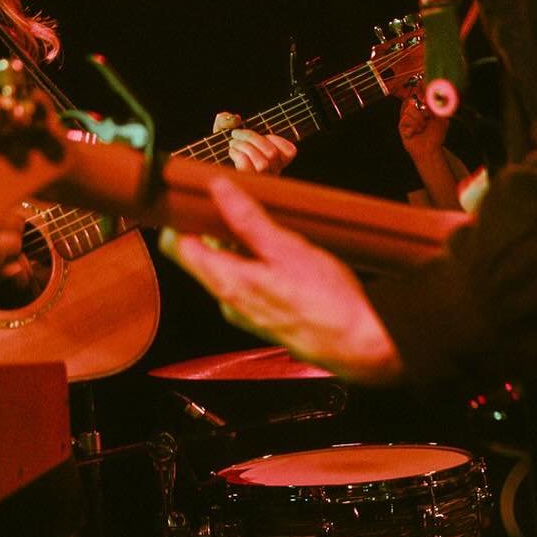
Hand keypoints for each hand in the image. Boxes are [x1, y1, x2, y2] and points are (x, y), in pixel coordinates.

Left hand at [159, 174, 403, 383]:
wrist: (360, 346)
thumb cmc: (327, 301)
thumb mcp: (287, 249)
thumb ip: (248, 219)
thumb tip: (218, 189)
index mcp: (227, 282)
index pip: (177, 247)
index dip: (178, 217)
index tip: (190, 194)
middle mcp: (227, 300)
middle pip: (199, 255)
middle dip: (209, 224)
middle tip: (231, 196)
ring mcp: (243, 310)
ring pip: (223, 266)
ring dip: (233, 241)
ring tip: (258, 217)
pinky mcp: (261, 314)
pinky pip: (242, 279)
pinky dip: (249, 258)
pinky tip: (274, 247)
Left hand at [213, 112, 296, 175]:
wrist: (206, 172)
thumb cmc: (218, 153)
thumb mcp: (222, 134)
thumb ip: (225, 121)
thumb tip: (233, 118)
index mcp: (273, 162)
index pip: (290, 152)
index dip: (277, 139)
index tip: (261, 134)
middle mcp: (269, 174)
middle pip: (272, 153)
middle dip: (252, 137)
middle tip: (236, 135)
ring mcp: (258, 183)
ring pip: (263, 163)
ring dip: (244, 146)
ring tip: (232, 144)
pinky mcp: (244, 185)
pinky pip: (247, 167)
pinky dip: (238, 154)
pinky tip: (232, 152)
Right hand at [397, 96, 447, 158]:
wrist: (430, 149)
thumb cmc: (436, 135)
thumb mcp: (441, 118)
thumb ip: (438, 105)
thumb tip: (431, 94)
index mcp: (422, 109)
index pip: (418, 95)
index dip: (419, 90)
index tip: (421, 85)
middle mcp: (413, 112)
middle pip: (412, 100)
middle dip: (423, 109)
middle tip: (428, 118)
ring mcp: (407, 118)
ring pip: (409, 109)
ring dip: (419, 120)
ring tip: (422, 128)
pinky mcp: (401, 126)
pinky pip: (405, 118)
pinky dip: (414, 126)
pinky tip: (416, 132)